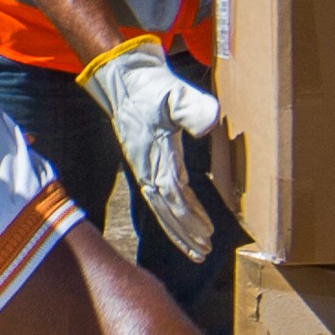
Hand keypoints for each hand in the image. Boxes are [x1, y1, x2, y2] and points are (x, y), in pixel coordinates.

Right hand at [80, 34, 226, 257]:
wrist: (125, 80)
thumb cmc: (150, 87)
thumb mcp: (174, 93)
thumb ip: (193, 108)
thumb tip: (210, 125)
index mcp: (156, 156)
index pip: (174, 196)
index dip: (190, 218)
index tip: (207, 234)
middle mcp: (148, 168)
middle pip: (167, 211)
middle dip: (185, 234)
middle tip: (204, 253)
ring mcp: (146, 168)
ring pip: (163, 209)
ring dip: (180, 230)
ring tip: (198, 250)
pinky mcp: (148, 165)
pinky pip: (162, 197)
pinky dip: (176, 213)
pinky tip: (188, 221)